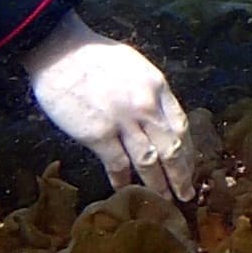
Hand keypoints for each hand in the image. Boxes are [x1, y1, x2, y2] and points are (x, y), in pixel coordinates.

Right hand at [25, 12, 194, 197]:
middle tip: (186, 194)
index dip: (188, 151)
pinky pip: (117, 165)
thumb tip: (158, 115)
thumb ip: (149, 92)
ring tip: (164, 201)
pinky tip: (126, 191)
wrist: (61, 51)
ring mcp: (123, 122)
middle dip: (181, 175)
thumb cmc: (95, 56)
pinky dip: (123, 181)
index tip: (190, 167)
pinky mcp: (98, 135)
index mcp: (158, 87)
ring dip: (158, 185)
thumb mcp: (136, 67)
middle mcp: (146, 106)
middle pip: (172, 148)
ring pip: (149, 161)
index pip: (181, 126)